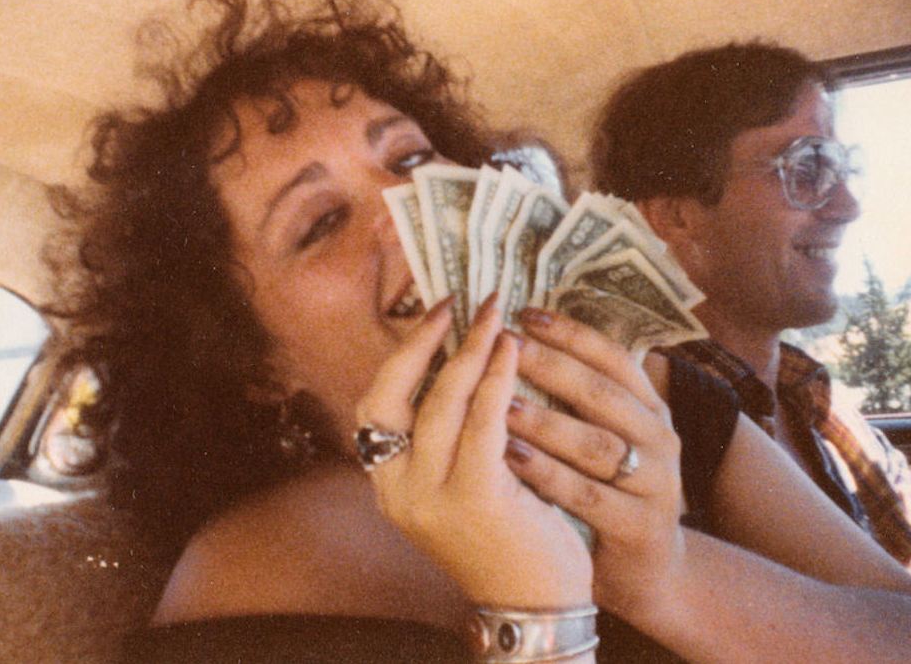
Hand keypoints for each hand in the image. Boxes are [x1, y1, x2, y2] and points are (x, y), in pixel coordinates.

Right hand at [355, 295, 592, 608]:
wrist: (535, 606)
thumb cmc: (504, 535)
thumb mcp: (458, 486)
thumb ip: (448, 437)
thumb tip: (462, 359)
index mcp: (388, 484)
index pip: (375, 404)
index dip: (402, 355)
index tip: (434, 315)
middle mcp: (397, 490)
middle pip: (395, 396)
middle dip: (427, 342)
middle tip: (464, 304)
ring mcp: (431, 497)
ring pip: (442, 404)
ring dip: (470, 352)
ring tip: (496, 317)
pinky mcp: (476, 498)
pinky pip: (484, 423)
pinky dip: (497, 380)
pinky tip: (514, 351)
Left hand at [505, 307, 684, 619]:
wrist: (646, 569)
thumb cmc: (608, 487)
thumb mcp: (604, 433)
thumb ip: (579, 393)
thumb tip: (525, 334)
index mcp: (650, 406)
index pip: (613, 357)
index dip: (570, 333)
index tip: (524, 314)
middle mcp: (659, 437)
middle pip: (602, 393)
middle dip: (550, 366)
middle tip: (503, 348)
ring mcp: (655, 483)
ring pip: (595, 444)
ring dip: (545, 421)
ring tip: (498, 403)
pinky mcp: (639, 526)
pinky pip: (587, 495)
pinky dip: (546, 474)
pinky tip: (508, 459)